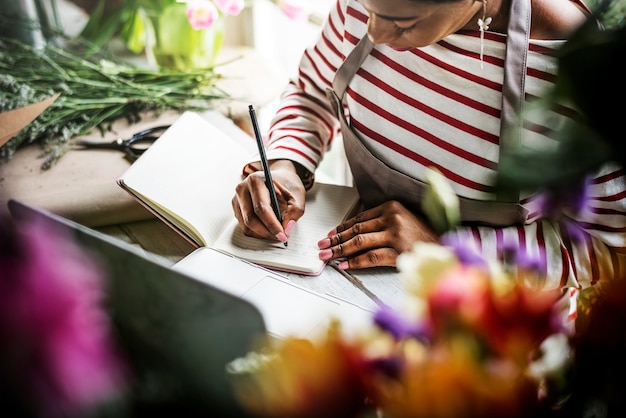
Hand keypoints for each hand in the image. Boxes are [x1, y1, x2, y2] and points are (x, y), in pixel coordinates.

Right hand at [232, 160, 305, 241]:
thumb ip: (295, 211)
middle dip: (267, 232)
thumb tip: (287, 228)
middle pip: (250, 219)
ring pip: (246, 226)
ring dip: (262, 234)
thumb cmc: (287, 184)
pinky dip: (257, 232)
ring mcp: (237, 199)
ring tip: (276, 232)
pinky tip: (269, 229)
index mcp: (256, 181)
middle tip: (281, 237)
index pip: (261, 208)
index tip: (283, 235)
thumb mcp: (297, 195)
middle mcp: (243, 189)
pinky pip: (244, 227)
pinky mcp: (237, 208)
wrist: (279, 177)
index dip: (272, 225)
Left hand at [317, 200, 437, 269]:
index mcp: (391, 207)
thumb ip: (381, 221)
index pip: (360, 218)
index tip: (330, 234)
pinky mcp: (399, 252)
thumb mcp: (403, 218)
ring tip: (327, 255)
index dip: (342, 227)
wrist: (444, 246)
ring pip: (360, 243)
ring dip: (340, 250)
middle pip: (356, 230)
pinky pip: (371, 257)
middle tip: (322, 245)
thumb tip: (353, 232)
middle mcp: (392, 219)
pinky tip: (344, 265)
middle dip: (336, 239)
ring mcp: (395, 236)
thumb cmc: (422, 234)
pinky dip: (355, 262)